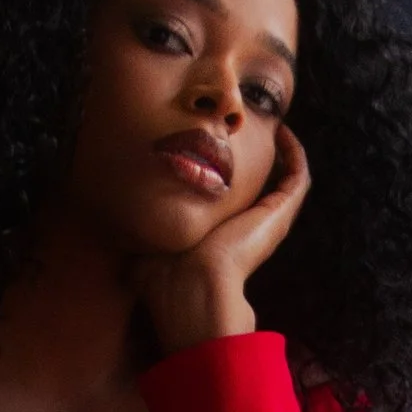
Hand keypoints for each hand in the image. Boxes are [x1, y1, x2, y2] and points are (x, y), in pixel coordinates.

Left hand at [132, 124, 310, 356]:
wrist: (191, 287)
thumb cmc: (166, 279)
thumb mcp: (144, 252)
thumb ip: (137, 238)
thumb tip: (113, 232)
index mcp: (222, 235)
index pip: (232, 201)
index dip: (229, 176)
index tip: (216, 150)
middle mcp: (249, 227)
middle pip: (263, 188)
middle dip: (259, 159)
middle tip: (248, 129)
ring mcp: (269, 220)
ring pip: (288, 180)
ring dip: (283, 152)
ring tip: (271, 123)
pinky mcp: (280, 212)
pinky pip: (298, 176)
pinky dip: (294, 153)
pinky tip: (282, 131)